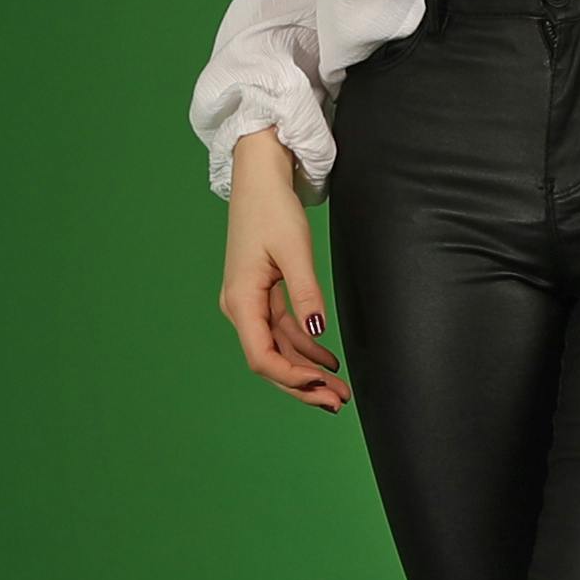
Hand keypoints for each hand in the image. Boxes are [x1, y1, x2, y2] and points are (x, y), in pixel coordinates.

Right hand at [219, 130, 350, 410]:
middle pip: (269, 360)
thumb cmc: (272, 208)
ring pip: (277, 349)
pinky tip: (327, 360)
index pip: (262, 356)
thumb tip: (317, 332)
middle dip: (302, 385)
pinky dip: (304, 348)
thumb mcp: (294, 250)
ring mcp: (250, 303)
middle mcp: (241, 307)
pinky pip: (282, 331)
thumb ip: (305, 294)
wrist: (259, 178)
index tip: (322, 387)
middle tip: (338, 402)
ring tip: (338, 389)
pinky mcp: (261, 295)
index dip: (292, 378)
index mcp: (241, 300)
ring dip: (306, 370)